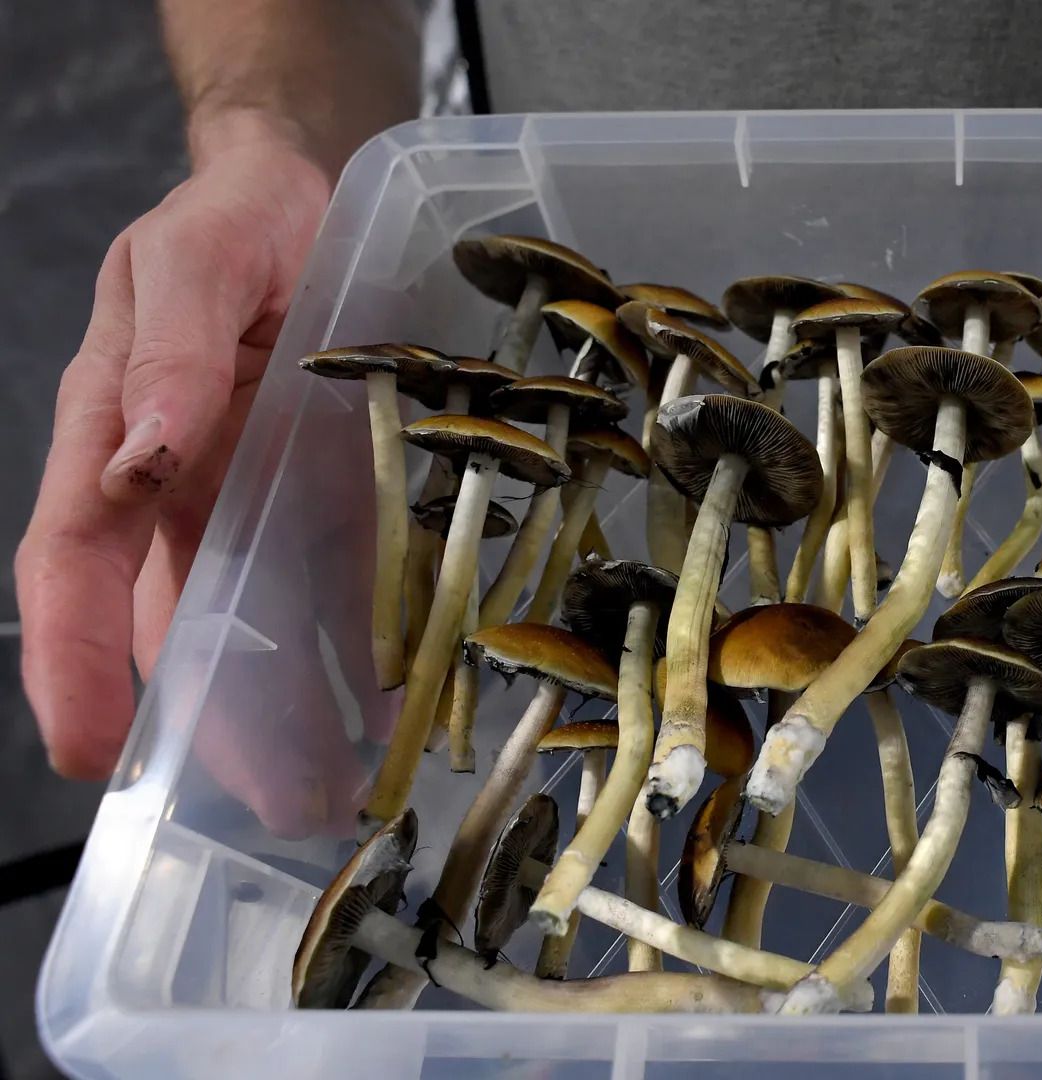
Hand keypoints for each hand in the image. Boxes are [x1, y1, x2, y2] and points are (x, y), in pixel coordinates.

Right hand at [15, 114, 365, 834]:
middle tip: (261, 803)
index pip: (74, 561)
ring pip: (249, 617)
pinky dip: (351, 641)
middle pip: (168, 617)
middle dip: (205, 717)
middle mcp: (173, 481)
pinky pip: (329, 576)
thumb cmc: (232, 215)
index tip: (90, 750)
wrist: (306, 189)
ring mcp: (246, 491)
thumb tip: (142, 455)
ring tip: (334, 783)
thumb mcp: (194, 261)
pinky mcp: (319, 487)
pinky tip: (388, 698)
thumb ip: (173, 354)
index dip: (73, 658)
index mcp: (114, 432)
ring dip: (283, 701)